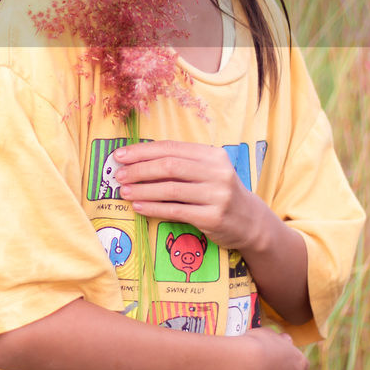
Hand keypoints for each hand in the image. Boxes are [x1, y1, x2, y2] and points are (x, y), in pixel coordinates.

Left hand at [111, 140, 265, 249]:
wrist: (251, 222)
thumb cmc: (219, 193)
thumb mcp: (207, 172)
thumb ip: (180, 164)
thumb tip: (136, 161)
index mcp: (213, 155)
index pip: (171, 148)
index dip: (142, 151)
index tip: (120, 156)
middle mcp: (217, 172)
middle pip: (169, 166)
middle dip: (139, 170)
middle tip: (118, 175)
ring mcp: (217, 196)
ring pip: (170, 189)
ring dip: (142, 189)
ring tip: (124, 191)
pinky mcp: (213, 218)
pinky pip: (176, 211)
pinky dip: (153, 208)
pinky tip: (138, 206)